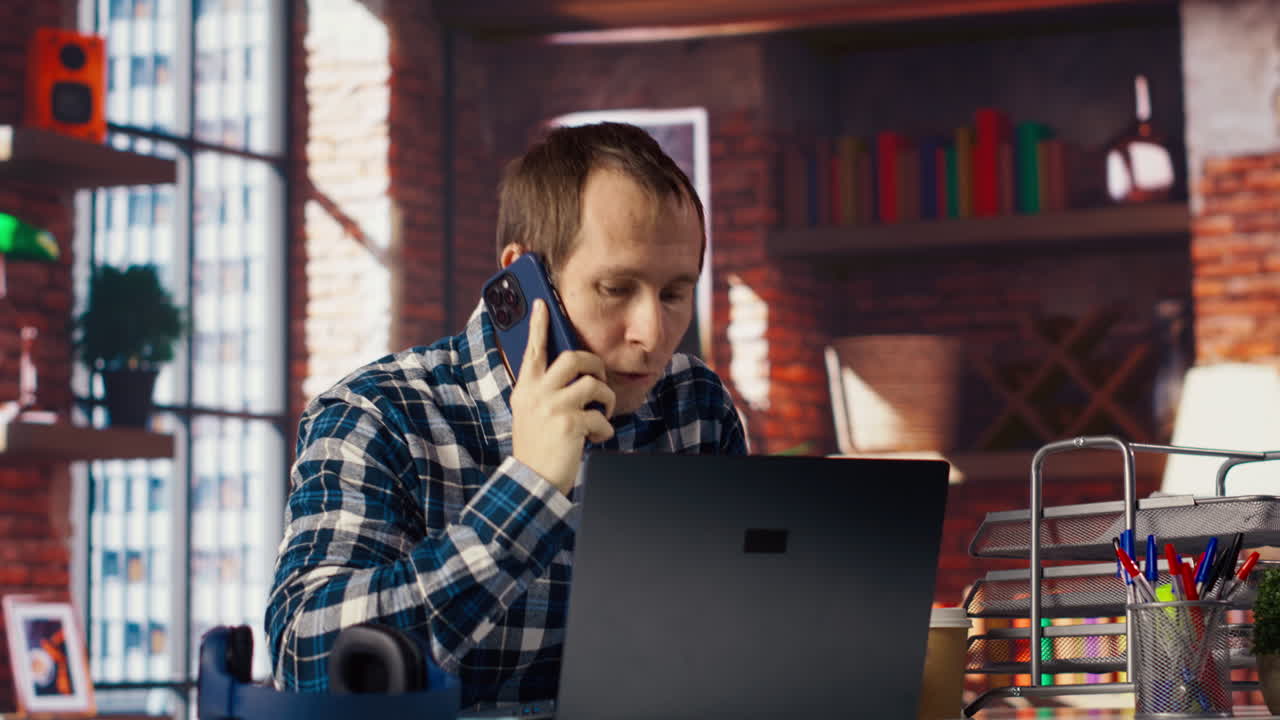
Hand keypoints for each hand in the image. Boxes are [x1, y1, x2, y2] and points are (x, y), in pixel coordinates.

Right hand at [510, 300, 615, 494]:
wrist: (533, 481)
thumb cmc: (537, 445)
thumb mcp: (531, 412)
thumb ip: (543, 390)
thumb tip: (570, 371)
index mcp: (526, 388)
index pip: (534, 349)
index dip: (539, 325)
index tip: (543, 303)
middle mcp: (537, 393)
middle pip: (574, 358)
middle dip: (596, 365)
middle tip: (600, 379)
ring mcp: (553, 407)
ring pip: (594, 384)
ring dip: (605, 400)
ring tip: (600, 415)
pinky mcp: (570, 423)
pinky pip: (601, 416)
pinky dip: (604, 430)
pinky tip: (594, 439)